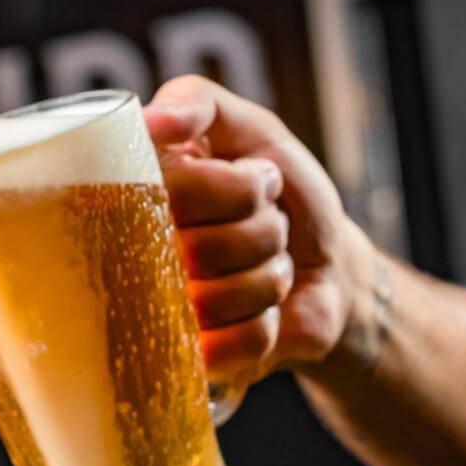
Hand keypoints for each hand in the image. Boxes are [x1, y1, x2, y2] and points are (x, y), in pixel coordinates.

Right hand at [141, 75, 375, 384]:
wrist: (330, 268)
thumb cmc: (284, 194)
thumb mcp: (251, 130)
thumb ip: (199, 103)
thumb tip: (150, 120)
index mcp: (137, 198)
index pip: (173, 192)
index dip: (230, 189)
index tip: (256, 181)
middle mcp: (135, 256)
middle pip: (200, 250)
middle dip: (259, 231)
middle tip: (266, 223)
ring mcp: (160, 315)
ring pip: (218, 301)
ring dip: (266, 277)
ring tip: (265, 265)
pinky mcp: (196, 361)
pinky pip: (236, 344)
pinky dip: (266, 323)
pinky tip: (262, 311)